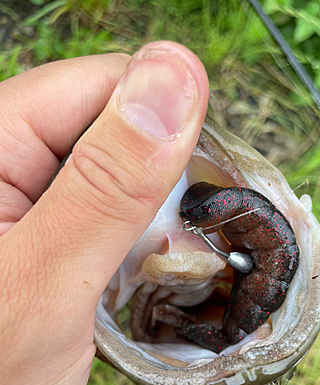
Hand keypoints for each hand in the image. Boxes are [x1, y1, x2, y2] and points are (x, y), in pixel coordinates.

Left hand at [0, 41, 208, 384]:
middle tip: (187, 233)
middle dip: (161, 170)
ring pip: (118, 170)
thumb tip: (173, 76)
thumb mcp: (47, 285)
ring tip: (166, 258)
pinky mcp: (47, 234)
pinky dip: (142, 234)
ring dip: (155, 208)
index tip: (211, 173)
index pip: (92, 86)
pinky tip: (148, 267)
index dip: (160, 117)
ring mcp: (27, 202)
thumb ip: (108, 183)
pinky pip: (110, 210)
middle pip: (108, 125)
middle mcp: (1, 165)